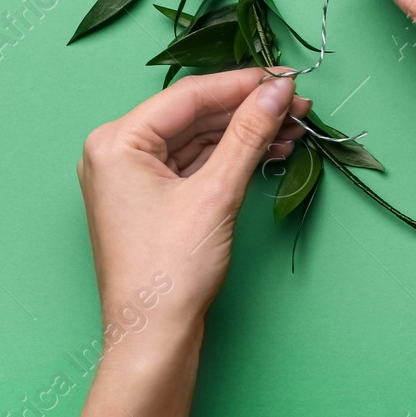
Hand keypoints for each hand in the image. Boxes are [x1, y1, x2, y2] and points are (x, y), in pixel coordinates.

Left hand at [76, 69, 309, 338]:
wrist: (154, 338)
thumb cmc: (170, 270)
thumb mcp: (216, 193)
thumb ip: (248, 135)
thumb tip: (278, 91)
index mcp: (117, 142)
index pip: (189, 96)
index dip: (243, 84)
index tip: (287, 77)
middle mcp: (117, 152)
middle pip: (194, 114)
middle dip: (249, 110)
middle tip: (298, 104)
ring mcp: (132, 177)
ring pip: (198, 138)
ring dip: (245, 133)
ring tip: (294, 127)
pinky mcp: (151, 198)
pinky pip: (195, 163)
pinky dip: (231, 157)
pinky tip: (269, 150)